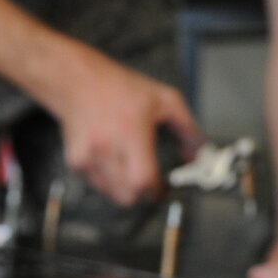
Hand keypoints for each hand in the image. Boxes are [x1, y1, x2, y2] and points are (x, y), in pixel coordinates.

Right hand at [50, 58, 203, 207]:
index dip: (157, 191)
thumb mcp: (164, 100)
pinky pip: (99, 185)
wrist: (78, 82)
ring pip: (113, 194)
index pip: (143, 180)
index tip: (165, 187)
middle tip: (153, 184)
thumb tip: (200, 155)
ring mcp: (88, 156)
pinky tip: (115, 162)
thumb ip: (188, 129)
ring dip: (127, 190)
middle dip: (145, 195)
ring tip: (133, 169)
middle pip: (128, 195)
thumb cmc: (119, 88)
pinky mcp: (77, 161)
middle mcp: (106, 146)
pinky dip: (111, 182)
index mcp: (130, 131)